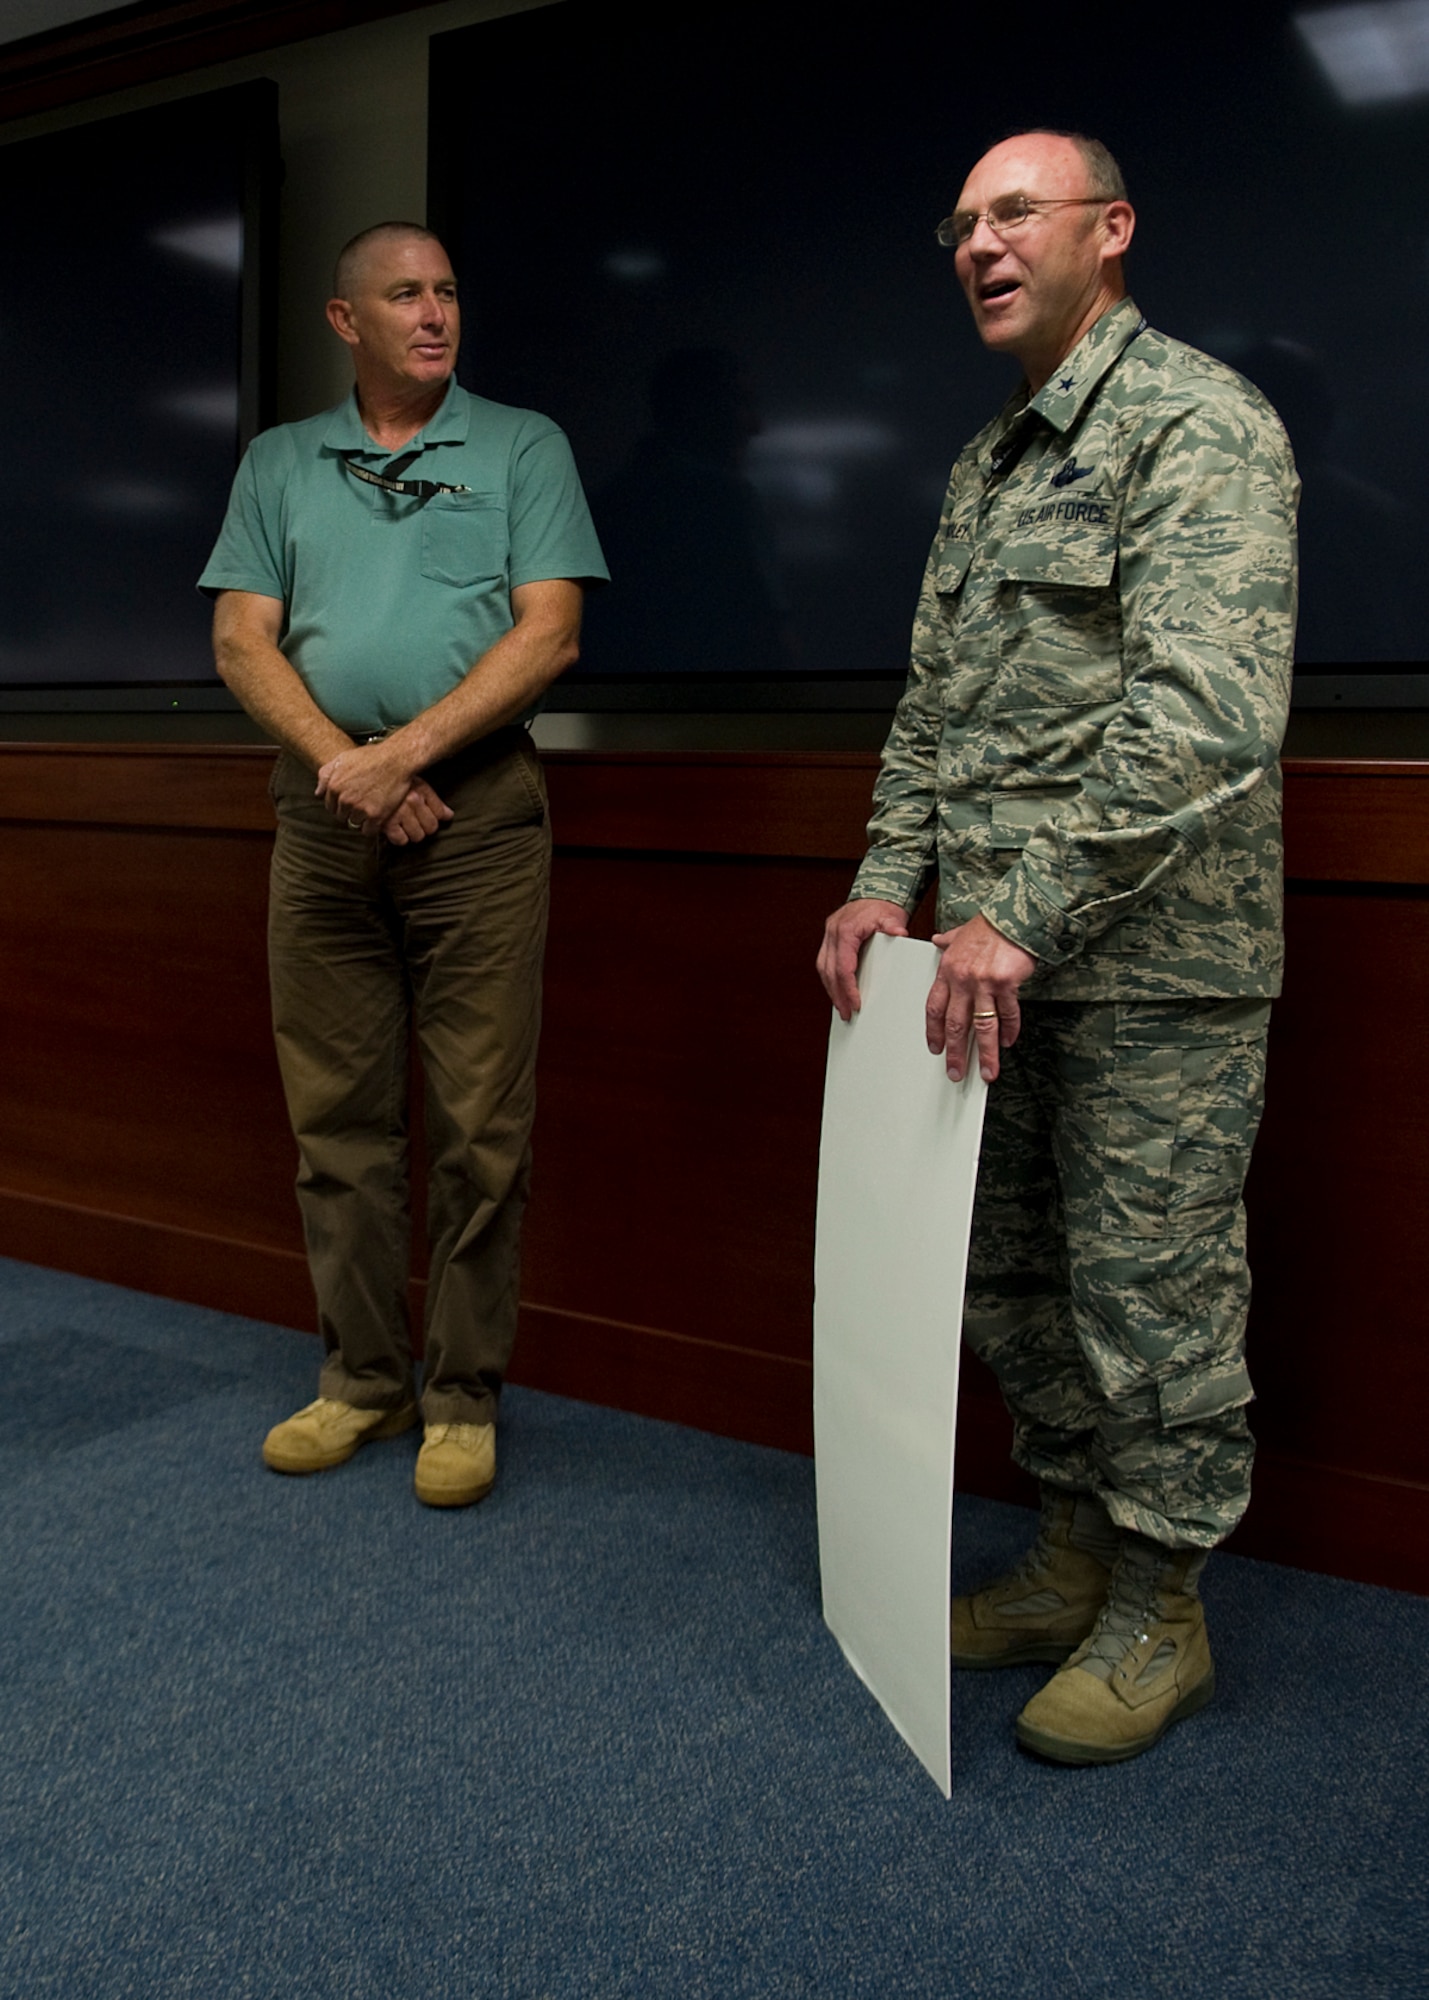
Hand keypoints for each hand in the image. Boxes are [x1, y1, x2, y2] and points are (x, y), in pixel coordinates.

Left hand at [315, 738, 421, 831]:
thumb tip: (318, 792)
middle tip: (363, 803)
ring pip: (355, 823)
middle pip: (342, 816)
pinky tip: (378, 817)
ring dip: (362, 818)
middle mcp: (344, 799)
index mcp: (334, 786)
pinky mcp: (375, 816)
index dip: (341, 804)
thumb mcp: (343, 758)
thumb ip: (326, 774)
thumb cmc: (371, 756)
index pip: (330, 806)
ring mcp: (359, 809)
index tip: (351, 801)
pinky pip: (368, 831)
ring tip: (372, 807)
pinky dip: (372, 826)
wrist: (396, 759)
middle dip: (350, 811)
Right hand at [380, 777, 454, 846]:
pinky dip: (396, 837)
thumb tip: (449, 816)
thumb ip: (434, 801)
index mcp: (419, 792)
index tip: (424, 820)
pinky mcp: (382, 821)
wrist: (364, 769)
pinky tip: (390, 828)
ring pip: (416, 837)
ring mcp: (396, 812)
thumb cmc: (392, 778)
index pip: (436, 820)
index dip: (431, 823)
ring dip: (410, 834)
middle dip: (421, 829)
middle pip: (428, 830)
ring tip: (401, 826)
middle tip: (411, 824)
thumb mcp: (417, 783)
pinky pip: (398, 840)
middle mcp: (410, 802)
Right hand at [816, 898, 910, 1020]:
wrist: (875, 894)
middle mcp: (832, 933)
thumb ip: (893, 926)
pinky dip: (830, 979)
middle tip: (846, 1013)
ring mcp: (828, 936)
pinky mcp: (830, 939)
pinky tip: (837, 990)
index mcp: (845, 931)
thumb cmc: (882, 907)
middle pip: (829, 971)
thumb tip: (900, 932)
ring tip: (840, 1006)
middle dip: (837, 995)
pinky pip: (825, 962)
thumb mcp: (891, 917)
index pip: (843, 967)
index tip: (855, 1004)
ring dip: (831, 989)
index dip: (848, 988)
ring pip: (822, 968)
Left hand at [925, 913, 1037, 1082]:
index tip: (936, 1049)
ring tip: (988, 1072)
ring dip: (985, 1054)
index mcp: (947, 970)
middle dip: (956, 1053)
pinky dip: (1009, 1031)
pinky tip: (1009, 1042)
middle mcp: (962, 979)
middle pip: (956, 1024)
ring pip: (982, 1026)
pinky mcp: (1006, 983)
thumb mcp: (960, 932)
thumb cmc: (988, 925)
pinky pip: (1008, 1014)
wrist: (1013, 916)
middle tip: (956, 1072)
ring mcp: (984, 983)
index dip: (934, 1032)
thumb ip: (947, 941)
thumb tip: (936, 940)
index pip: (935, 1008)